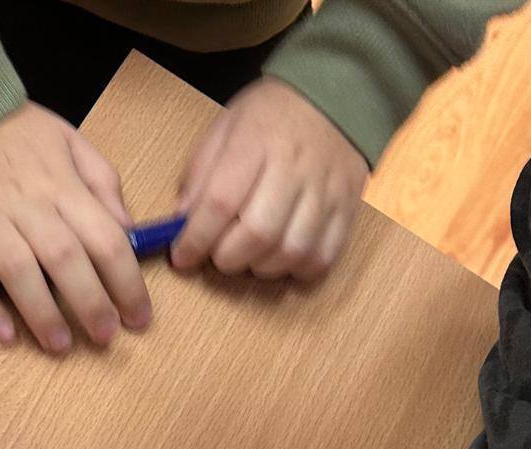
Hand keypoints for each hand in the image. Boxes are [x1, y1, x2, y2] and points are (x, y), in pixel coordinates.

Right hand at [0, 103, 151, 353]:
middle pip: (66, 261)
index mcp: (61, 185)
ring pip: (18, 273)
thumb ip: (101, 182)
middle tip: (106, 338)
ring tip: (60, 345)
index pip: (106, 240)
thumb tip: (128, 230)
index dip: (127, 284)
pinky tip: (4, 334)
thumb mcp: (68, 138)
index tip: (138, 316)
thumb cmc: (10, 127)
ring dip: (42, 314)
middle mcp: (25, 204)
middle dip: (91, 305)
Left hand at [172, 79, 367, 278]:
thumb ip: (200, 173)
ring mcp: (326, 190)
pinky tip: (282, 256)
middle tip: (219, 254)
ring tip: (250, 255)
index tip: (182, 257)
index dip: (196, 239)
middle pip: (259, 233)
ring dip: (262, 266)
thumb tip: (182, 222)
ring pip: (292, 252)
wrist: (334, 95)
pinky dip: (297, 269)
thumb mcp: (224, 128)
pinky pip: (323, 257)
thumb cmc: (269, 118)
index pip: (221, 202)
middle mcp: (295, 166)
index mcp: (256, 141)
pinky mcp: (347, 209)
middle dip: (228, 258)